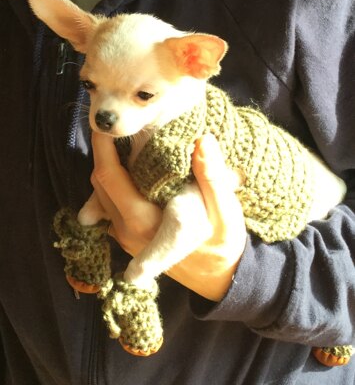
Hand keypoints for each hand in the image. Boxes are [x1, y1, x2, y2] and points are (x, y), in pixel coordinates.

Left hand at [91, 132, 246, 300]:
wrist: (216, 276)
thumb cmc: (221, 243)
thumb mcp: (226, 212)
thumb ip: (213, 178)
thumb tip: (202, 141)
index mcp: (145, 221)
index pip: (109, 178)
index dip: (104, 147)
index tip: (109, 124)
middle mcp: (126, 229)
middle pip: (99, 181)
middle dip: (105, 149)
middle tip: (124, 125)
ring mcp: (123, 235)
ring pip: (100, 192)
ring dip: (109, 164)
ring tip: (128, 141)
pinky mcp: (126, 235)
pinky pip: (108, 202)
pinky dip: (115, 180)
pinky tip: (134, 168)